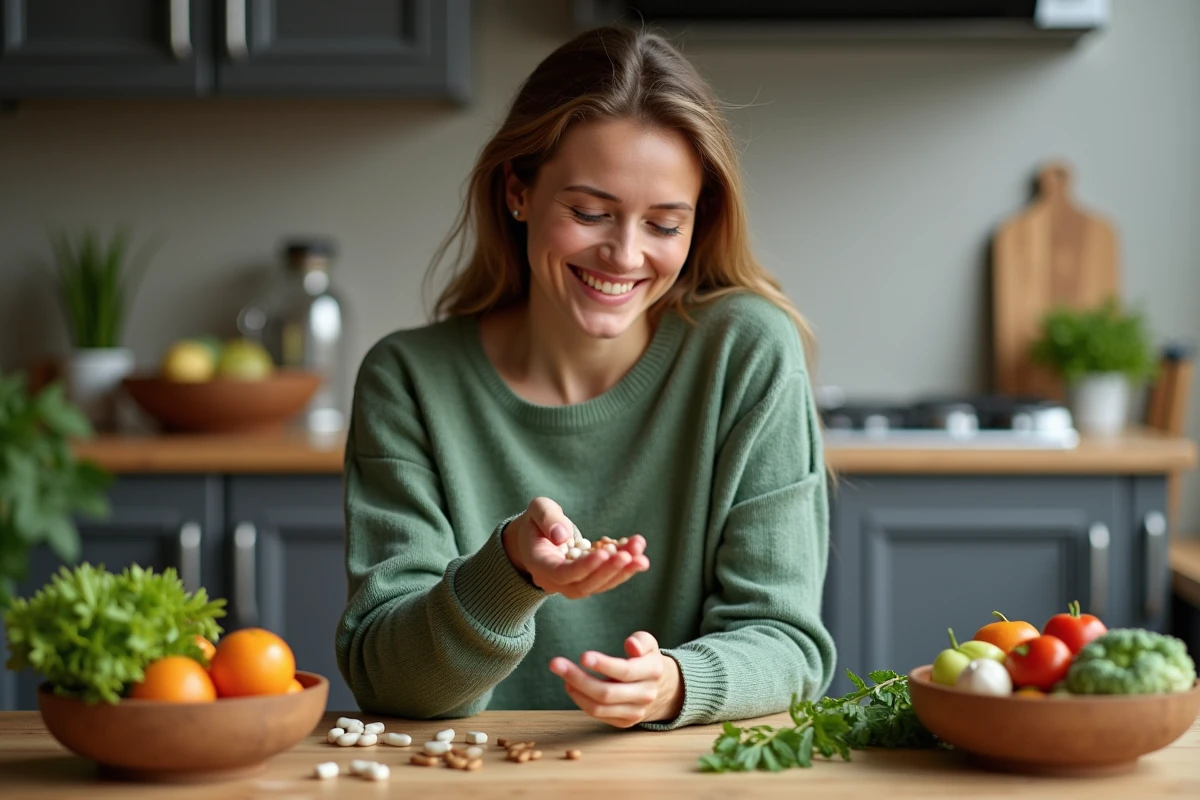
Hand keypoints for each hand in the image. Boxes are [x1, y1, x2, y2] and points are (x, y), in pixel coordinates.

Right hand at [502, 497, 648, 599]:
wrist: (537, 536)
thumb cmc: (537, 520)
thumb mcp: (537, 510)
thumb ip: (546, 519)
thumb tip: (562, 536)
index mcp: (540, 564)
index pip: (562, 573)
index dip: (584, 566)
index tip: (604, 552)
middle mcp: (555, 581)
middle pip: (584, 585)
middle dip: (609, 570)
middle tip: (631, 555)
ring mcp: (572, 584)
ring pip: (599, 585)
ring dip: (622, 572)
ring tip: (641, 557)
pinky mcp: (588, 579)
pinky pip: (606, 578)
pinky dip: (624, 568)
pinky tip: (639, 556)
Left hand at [550, 631, 683, 727]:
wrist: (663, 689)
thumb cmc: (647, 660)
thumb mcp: (649, 644)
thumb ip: (641, 640)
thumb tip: (631, 644)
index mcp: (652, 672)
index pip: (625, 671)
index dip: (604, 665)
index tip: (582, 656)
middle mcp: (645, 695)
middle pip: (607, 692)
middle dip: (578, 678)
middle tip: (556, 664)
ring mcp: (635, 712)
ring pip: (599, 707)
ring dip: (576, 691)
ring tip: (562, 675)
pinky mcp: (625, 722)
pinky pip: (598, 714)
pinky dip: (581, 701)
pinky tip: (571, 687)